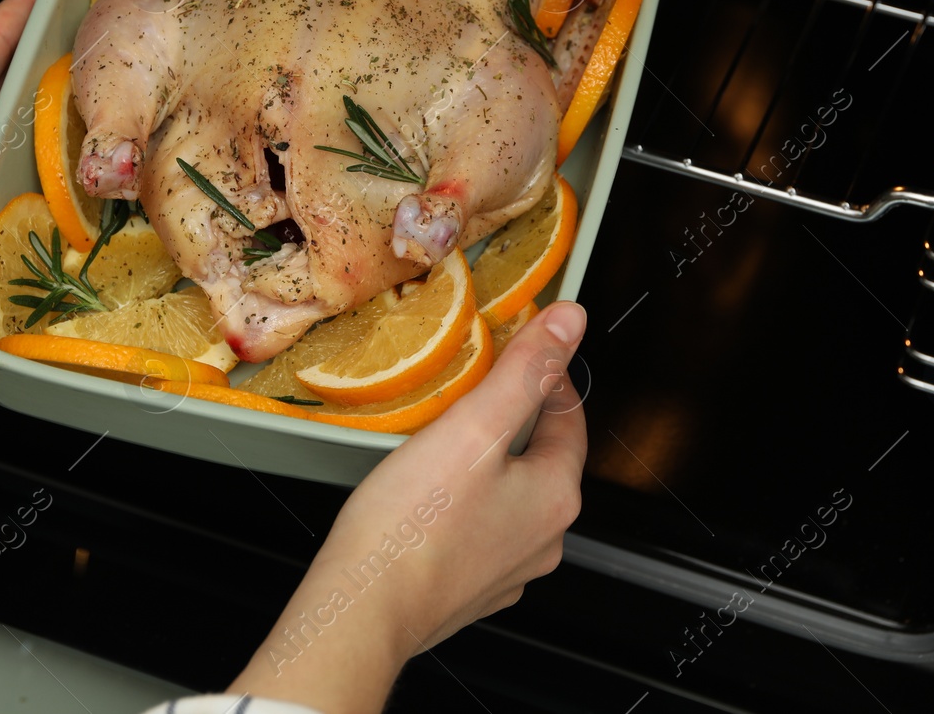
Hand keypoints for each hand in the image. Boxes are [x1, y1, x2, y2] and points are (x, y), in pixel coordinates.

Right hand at [229, 302, 587, 713]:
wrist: (362, 612)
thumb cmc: (410, 526)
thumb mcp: (472, 426)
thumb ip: (524, 370)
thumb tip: (571, 321)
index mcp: (555, 495)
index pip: (569, 417)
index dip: (546, 375)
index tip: (521, 349)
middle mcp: (543, 540)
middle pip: (540, 457)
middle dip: (513, 421)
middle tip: (474, 389)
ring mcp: (507, 572)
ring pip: (509, 498)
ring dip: (486, 467)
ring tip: (445, 440)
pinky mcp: (469, 592)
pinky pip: (478, 534)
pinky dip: (462, 509)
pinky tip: (426, 498)